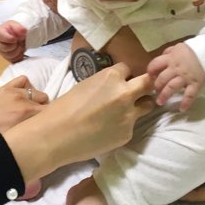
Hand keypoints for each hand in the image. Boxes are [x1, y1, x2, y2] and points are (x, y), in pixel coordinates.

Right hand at [0, 20, 27, 61]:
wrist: (19, 34)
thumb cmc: (15, 29)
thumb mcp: (16, 24)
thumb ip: (19, 27)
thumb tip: (23, 31)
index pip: (1, 37)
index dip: (9, 38)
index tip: (15, 38)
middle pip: (5, 48)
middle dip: (14, 45)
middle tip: (19, 41)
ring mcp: (3, 52)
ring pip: (9, 56)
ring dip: (18, 51)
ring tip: (20, 45)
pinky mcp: (8, 58)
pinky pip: (13, 61)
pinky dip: (19, 56)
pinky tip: (20, 51)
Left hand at [0, 76, 47, 148]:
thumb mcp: (11, 154)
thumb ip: (30, 150)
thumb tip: (45, 155)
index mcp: (28, 119)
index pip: (54, 118)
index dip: (54, 126)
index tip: (51, 134)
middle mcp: (24, 103)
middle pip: (48, 105)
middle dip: (45, 115)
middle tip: (36, 127)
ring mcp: (14, 93)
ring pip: (38, 94)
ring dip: (36, 103)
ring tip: (27, 114)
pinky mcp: (3, 88)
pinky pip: (24, 82)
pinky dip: (26, 89)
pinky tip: (20, 100)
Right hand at [3, 64, 154, 182]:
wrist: (56, 136)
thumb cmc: (64, 108)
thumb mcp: (85, 85)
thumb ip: (105, 84)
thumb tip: (113, 87)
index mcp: (112, 77)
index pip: (128, 68)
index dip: (123, 75)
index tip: (119, 81)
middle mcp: (125, 93)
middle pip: (148, 83)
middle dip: (145, 86)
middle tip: (139, 91)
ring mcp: (129, 115)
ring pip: (148, 105)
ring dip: (141, 105)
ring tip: (126, 111)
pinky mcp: (127, 133)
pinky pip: (132, 125)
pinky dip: (124, 126)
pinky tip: (108, 130)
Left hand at [146, 43, 204, 110]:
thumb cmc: (192, 51)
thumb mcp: (178, 47)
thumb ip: (168, 53)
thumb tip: (160, 59)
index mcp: (170, 58)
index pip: (155, 64)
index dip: (150, 71)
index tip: (150, 76)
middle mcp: (176, 68)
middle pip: (162, 78)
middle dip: (156, 86)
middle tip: (155, 91)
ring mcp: (186, 77)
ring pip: (172, 87)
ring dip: (165, 95)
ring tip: (160, 102)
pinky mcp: (196, 84)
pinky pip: (190, 95)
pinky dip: (186, 103)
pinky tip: (181, 109)